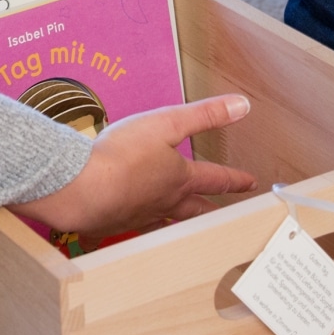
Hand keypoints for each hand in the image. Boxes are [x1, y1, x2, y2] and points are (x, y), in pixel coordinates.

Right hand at [11, 94, 258, 235]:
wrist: (82, 189)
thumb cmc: (123, 154)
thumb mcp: (167, 123)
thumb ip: (205, 115)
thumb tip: (242, 106)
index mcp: (179, 178)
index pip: (216, 179)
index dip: (235, 179)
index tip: (250, 183)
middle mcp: (164, 202)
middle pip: (195, 210)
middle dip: (211, 210)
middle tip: (223, 215)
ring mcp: (139, 216)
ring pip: (165, 222)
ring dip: (177, 223)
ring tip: (181, 226)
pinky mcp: (113, 223)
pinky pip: (126, 228)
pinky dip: (129, 227)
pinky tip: (122, 227)